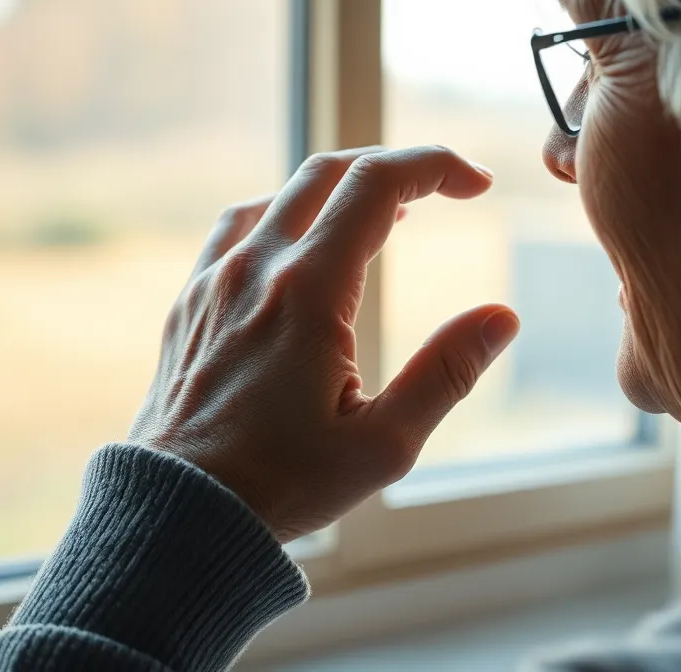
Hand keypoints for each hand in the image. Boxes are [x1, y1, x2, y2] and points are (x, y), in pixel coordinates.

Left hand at [128, 145, 520, 542]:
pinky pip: (238, 227)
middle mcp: (256, 269)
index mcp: (309, 291)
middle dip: (395, 167)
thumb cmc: (281, 486)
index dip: (435, 166)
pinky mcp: (190, 301)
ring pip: (280, 194)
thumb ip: (447, 372)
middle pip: (329, 171)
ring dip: (339, 188)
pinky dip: (284, 213)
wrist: (177, 513)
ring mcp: (215, 280)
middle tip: (443, 191)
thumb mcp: (384, 445)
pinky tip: (302, 244)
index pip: (377, 184)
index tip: (475, 184)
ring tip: (384, 217)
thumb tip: (502, 317)